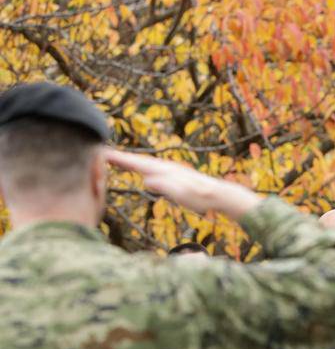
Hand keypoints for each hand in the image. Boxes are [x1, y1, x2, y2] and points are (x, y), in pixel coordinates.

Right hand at [104, 148, 263, 219]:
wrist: (218, 194)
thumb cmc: (199, 196)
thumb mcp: (180, 193)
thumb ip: (163, 186)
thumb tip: (146, 180)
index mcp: (163, 170)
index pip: (136, 163)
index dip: (118, 159)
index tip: (102, 152)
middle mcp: (165, 167)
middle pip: (138, 161)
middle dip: (120, 157)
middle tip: (101, 152)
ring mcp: (170, 171)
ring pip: (145, 164)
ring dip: (130, 161)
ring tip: (115, 159)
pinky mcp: (174, 177)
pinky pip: (153, 170)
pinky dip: (142, 167)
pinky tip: (141, 171)